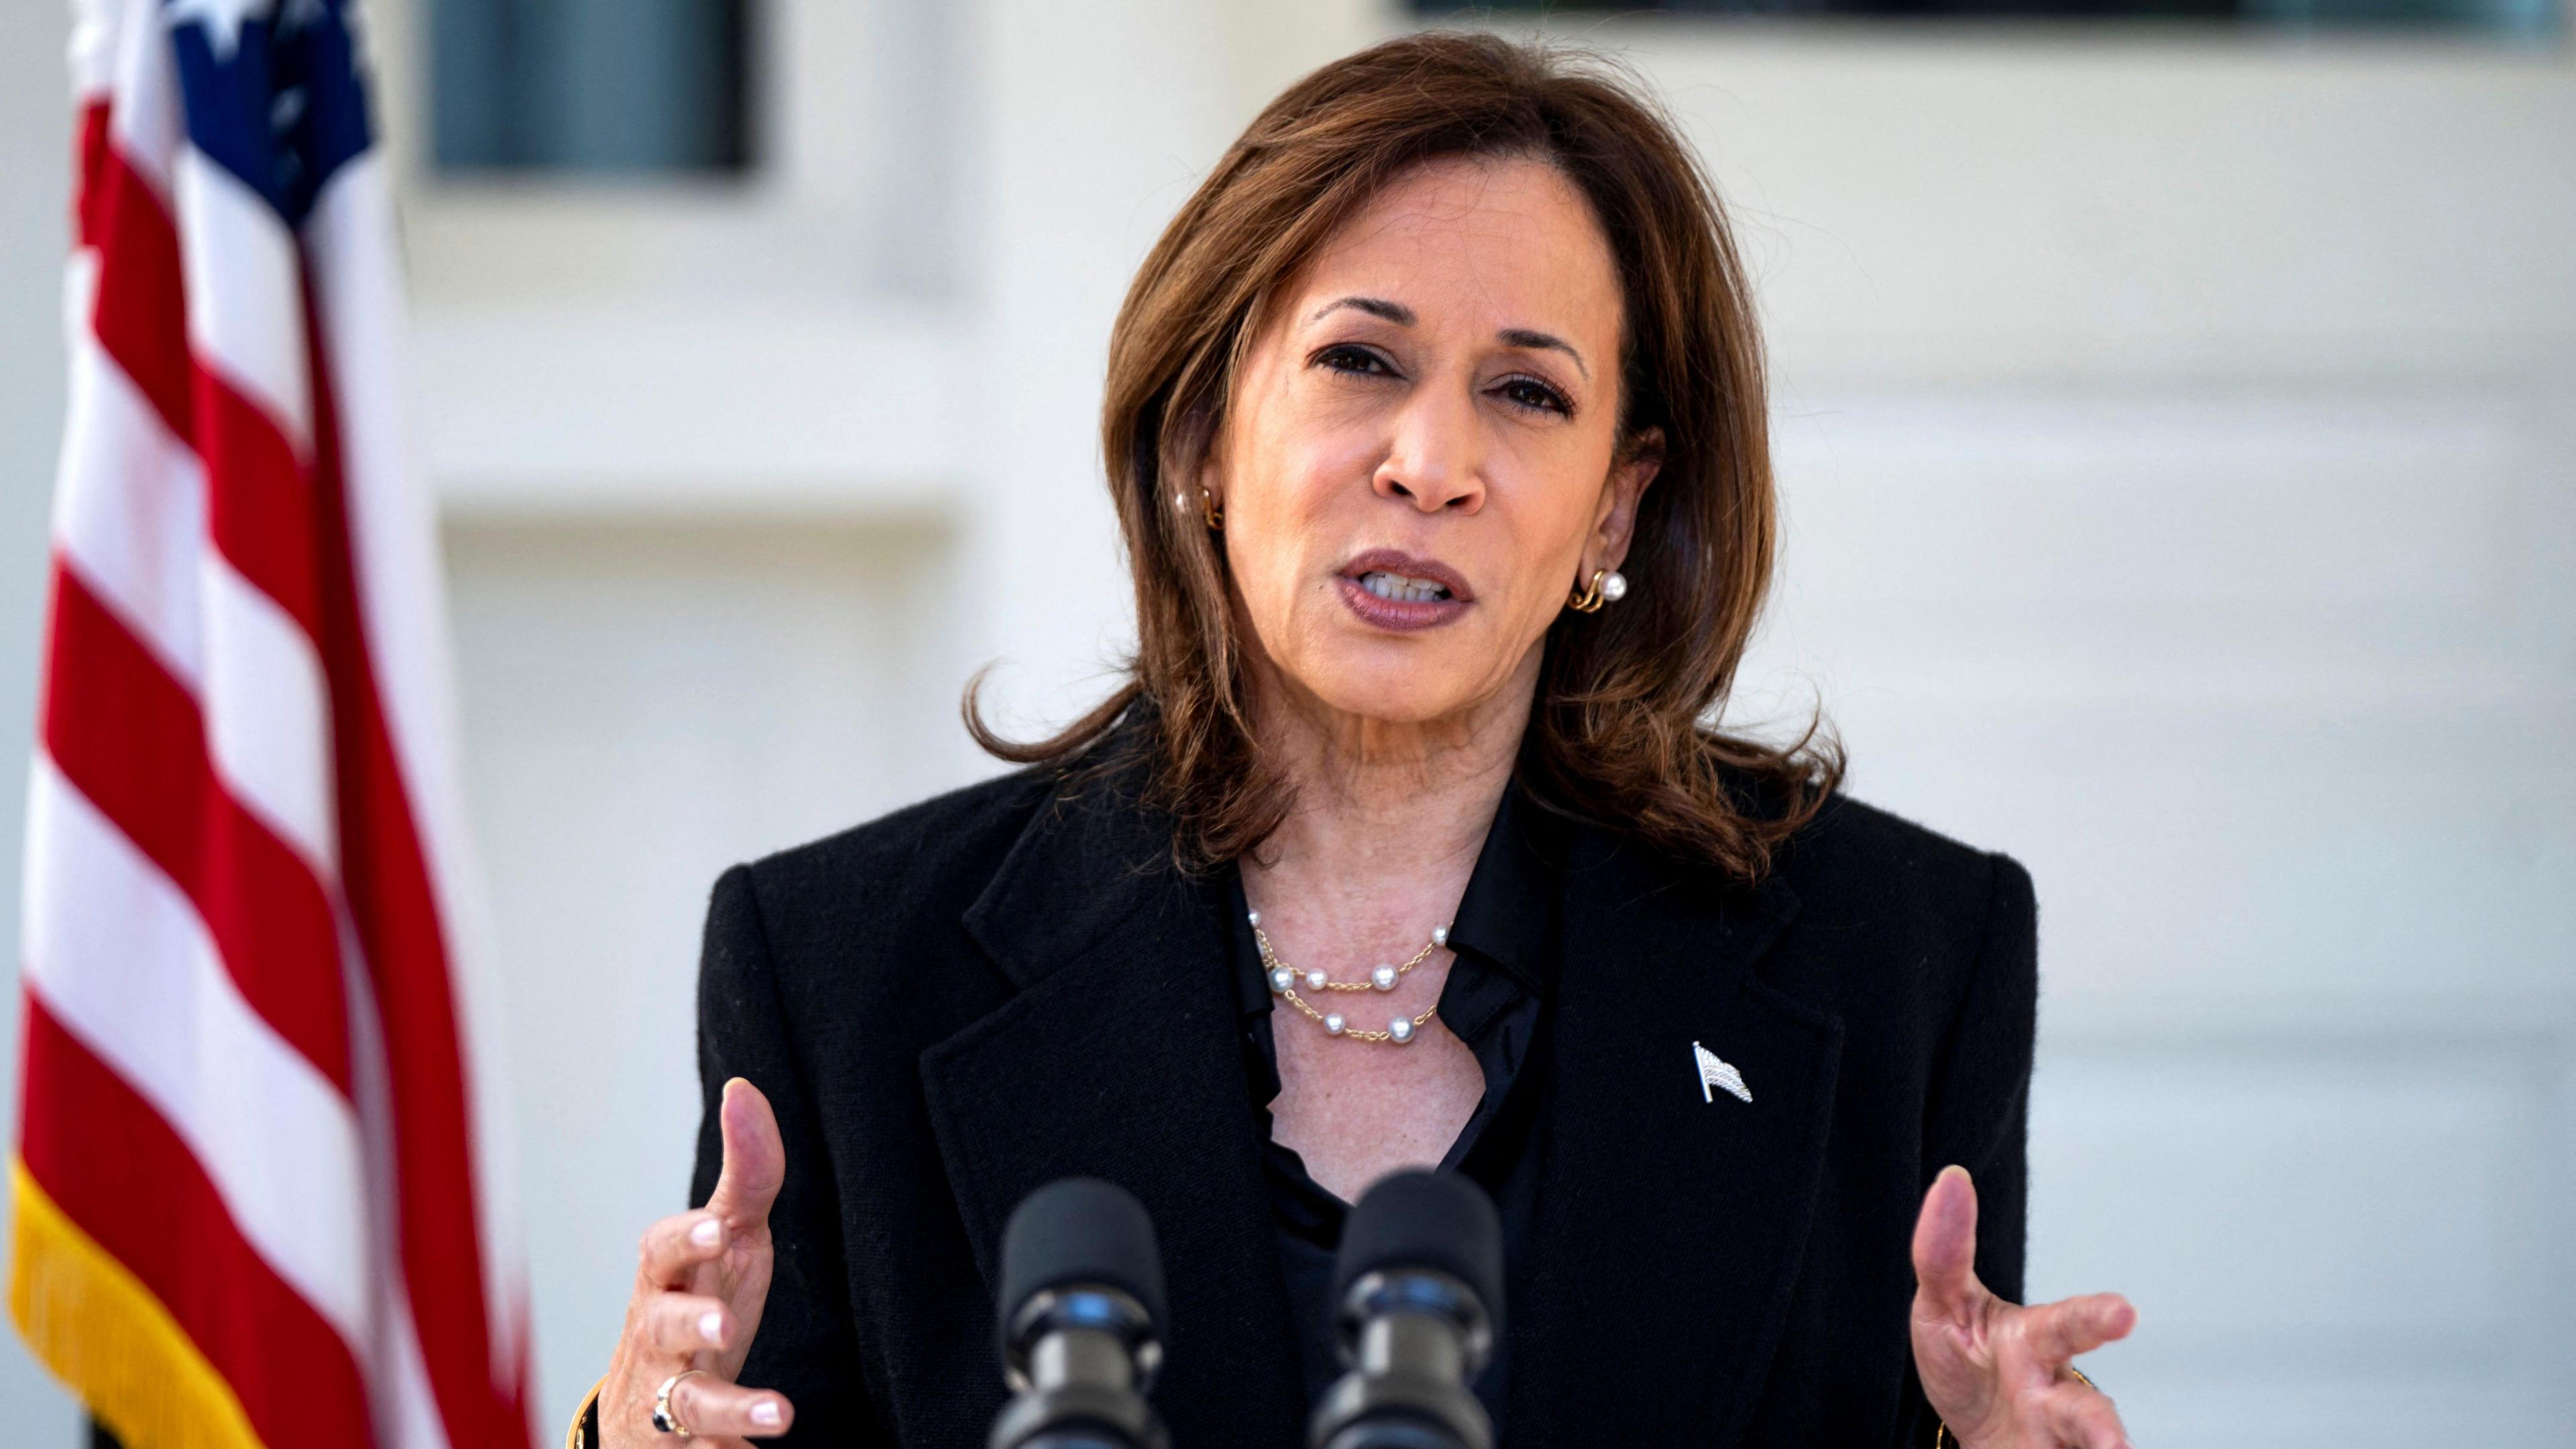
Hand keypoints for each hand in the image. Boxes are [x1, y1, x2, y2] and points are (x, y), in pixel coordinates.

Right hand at [600, 1077, 794, 1445]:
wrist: (645, 1405)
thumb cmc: (697, 1300)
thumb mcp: (727, 1239)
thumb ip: (747, 1171)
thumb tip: (743, 1091)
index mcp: (669, 1278)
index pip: (662, 1249)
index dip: (684, 1238)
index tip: (715, 1228)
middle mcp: (660, 1334)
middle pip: (658, 1325)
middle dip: (687, 1321)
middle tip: (722, 1326)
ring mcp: (666, 1393)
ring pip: (683, 1402)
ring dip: (729, 1407)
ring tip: (778, 1415)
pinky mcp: (685, 1443)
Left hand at [1910, 1165, 2135, 1448]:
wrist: (1973, 1430)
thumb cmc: (1968, 1359)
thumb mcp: (1943, 1304)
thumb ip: (1944, 1253)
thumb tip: (1951, 1179)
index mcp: (2036, 1343)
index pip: (2069, 1327)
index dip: (2097, 1319)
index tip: (2124, 1313)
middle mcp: (2056, 1394)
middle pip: (2089, 1410)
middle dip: (2104, 1427)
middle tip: (2114, 1442)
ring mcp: (2055, 1437)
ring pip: (2083, 1448)